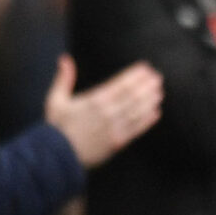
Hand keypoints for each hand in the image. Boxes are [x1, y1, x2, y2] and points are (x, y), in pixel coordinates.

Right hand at [45, 54, 162, 167]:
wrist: (57, 155)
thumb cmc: (57, 127)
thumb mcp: (56, 100)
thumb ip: (64, 78)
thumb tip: (65, 58)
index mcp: (94, 101)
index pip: (120, 84)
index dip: (135, 75)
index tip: (145, 68)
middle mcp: (108, 113)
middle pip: (133, 96)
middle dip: (147, 85)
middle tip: (158, 77)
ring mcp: (115, 128)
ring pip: (138, 112)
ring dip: (150, 101)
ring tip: (159, 91)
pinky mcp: (118, 142)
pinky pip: (137, 129)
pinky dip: (147, 121)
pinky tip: (155, 113)